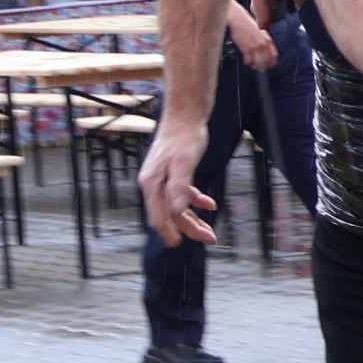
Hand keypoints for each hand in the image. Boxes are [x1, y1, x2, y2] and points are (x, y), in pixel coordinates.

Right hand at [139, 119, 214, 246]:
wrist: (185, 116)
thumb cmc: (184, 138)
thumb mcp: (185, 163)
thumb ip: (180, 187)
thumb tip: (177, 211)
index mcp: (151, 182)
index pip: (158, 215)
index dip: (168, 232)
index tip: (178, 245)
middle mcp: (153, 183)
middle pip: (170, 214)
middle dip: (189, 229)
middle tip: (210, 239)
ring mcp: (163, 179)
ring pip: (177, 207)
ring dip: (194, 219)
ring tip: (211, 232)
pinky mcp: (173, 174)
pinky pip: (183, 194)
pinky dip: (196, 201)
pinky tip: (211, 205)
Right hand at [228, 10, 277, 71]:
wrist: (239, 20)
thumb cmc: (248, 25)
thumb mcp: (260, 33)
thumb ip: (264, 41)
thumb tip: (265, 52)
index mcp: (267, 40)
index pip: (273, 55)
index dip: (272, 62)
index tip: (270, 65)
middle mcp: (263, 44)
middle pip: (266, 61)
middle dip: (263, 66)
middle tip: (260, 68)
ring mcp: (255, 47)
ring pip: (258, 62)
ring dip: (255, 66)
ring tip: (252, 65)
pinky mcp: (246, 48)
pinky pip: (248, 60)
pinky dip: (247, 62)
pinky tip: (246, 61)